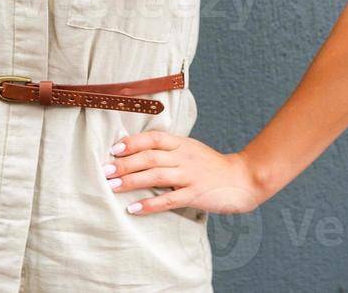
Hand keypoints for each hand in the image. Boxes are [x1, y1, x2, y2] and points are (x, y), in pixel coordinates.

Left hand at [103, 130, 272, 215]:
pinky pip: (169, 199)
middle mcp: (184, 157)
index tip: (113, 149)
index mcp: (182, 144)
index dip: (132, 142)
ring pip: (155, 176)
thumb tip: (138, 152)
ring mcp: (190, 176)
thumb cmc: (212, 166)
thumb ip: (169, 150)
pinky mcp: (196, 194)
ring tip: (111, 186)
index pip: (153, 138)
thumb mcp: (191, 150)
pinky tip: (133, 208)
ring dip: (131, 181)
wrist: (243, 178)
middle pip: (149, 156)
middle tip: (104, 170)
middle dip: (124, 163)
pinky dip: (149, 204)